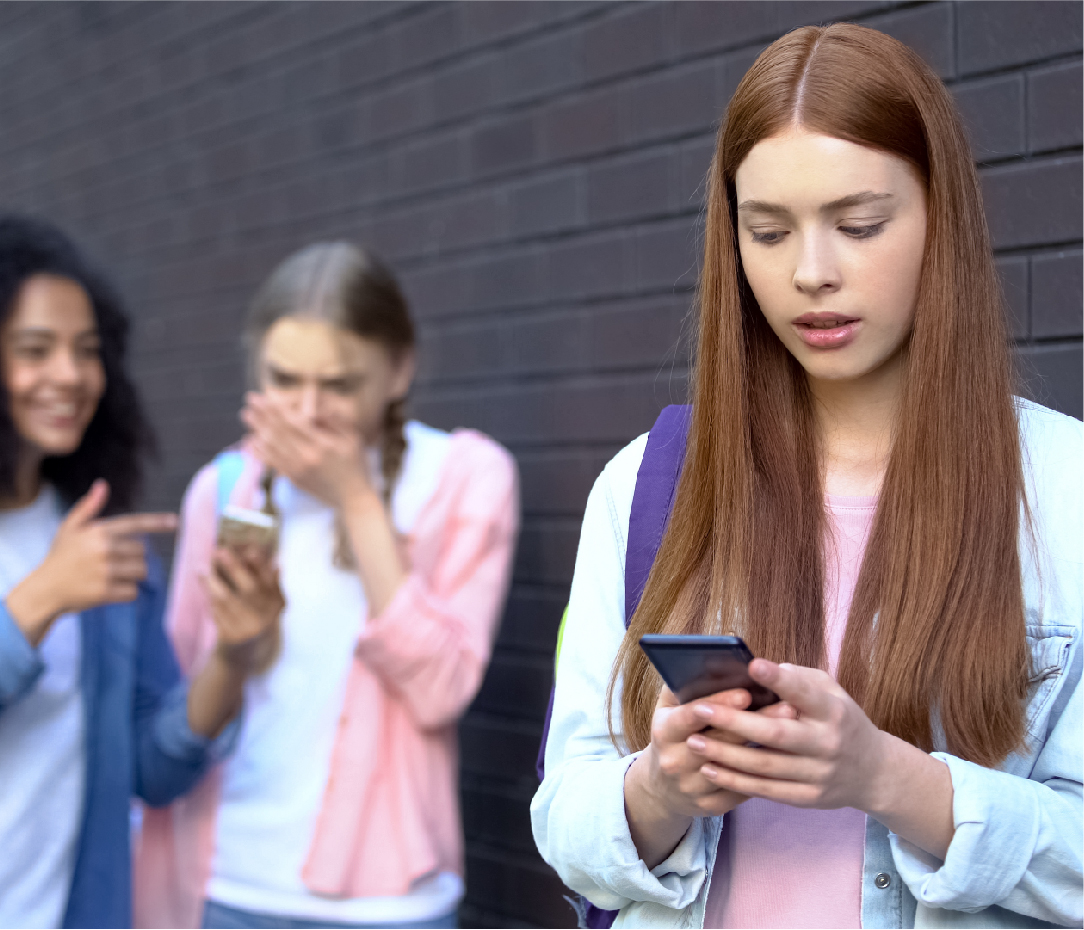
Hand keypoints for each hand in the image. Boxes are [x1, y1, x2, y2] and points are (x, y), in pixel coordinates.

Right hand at [6, 480, 176, 645]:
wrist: (44, 590)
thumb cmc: (60, 557)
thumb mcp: (69, 528)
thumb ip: (88, 507)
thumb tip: (102, 484)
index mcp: (98, 532)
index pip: (134, 523)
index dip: (157, 522)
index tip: (176, 522)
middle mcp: (103, 549)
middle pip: (142, 552)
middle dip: (133, 558)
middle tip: (111, 563)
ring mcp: (105, 571)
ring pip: (141, 571)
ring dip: (131, 576)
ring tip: (110, 576)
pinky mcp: (105, 592)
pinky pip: (133, 591)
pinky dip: (125, 593)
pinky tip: (108, 590)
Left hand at [200, 545, 284, 673]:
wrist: (243, 657)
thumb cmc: (255, 622)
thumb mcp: (269, 606)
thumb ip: (272, 584)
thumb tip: (277, 560)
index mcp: (276, 606)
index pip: (270, 581)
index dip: (260, 564)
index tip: (250, 549)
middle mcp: (265, 618)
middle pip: (249, 588)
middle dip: (235, 568)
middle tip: (220, 551)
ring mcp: (247, 629)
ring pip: (227, 600)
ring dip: (212, 582)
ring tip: (201, 568)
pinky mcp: (229, 638)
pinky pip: (216, 613)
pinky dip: (208, 599)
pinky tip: (203, 588)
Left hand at [241, 392, 372, 510]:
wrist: (353, 498)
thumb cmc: (356, 465)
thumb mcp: (353, 439)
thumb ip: (335, 420)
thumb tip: (315, 407)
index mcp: (322, 444)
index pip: (292, 421)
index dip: (276, 408)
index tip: (264, 396)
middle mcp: (306, 456)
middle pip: (278, 431)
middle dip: (262, 414)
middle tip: (249, 400)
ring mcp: (297, 469)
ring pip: (271, 446)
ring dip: (257, 429)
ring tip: (246, 415)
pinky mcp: (293, 479)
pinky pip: (272, 462)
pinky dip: (259, 450)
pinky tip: (251, 441)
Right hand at [642, 685, 798, 818]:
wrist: (663, 786)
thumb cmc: (674, 732)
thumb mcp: (669, 707)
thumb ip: (686, 686)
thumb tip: (713, 661)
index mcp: (664, 731)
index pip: (690, 716)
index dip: (718, 704)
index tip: (746, 692)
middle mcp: (674, 761)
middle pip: (719, 741)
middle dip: (754, 723)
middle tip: (787, 706)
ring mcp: (691, 787)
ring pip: (735, 768)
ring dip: (766, 750)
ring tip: (796, 731)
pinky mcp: (708, 807)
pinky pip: (741, 791)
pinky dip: (764, 775)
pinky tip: (787, 759)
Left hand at [687, 660, 887, 811]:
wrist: (873, 772)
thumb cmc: (840, 720)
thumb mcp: (831, 692)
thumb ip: (798, 680)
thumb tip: (756, 670)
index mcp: (833, 711)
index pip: (804, 693)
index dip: (779, 680)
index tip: (752, 665)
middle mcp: (827, 743)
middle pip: (776, 734)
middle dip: (735, 722)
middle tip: (701, 711)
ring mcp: (818, 774)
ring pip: (765, 766)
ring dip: (726, 754)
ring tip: (695, 742)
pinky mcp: (808, 798)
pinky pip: (767, 790)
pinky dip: (736, 781)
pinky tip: (711, 769)